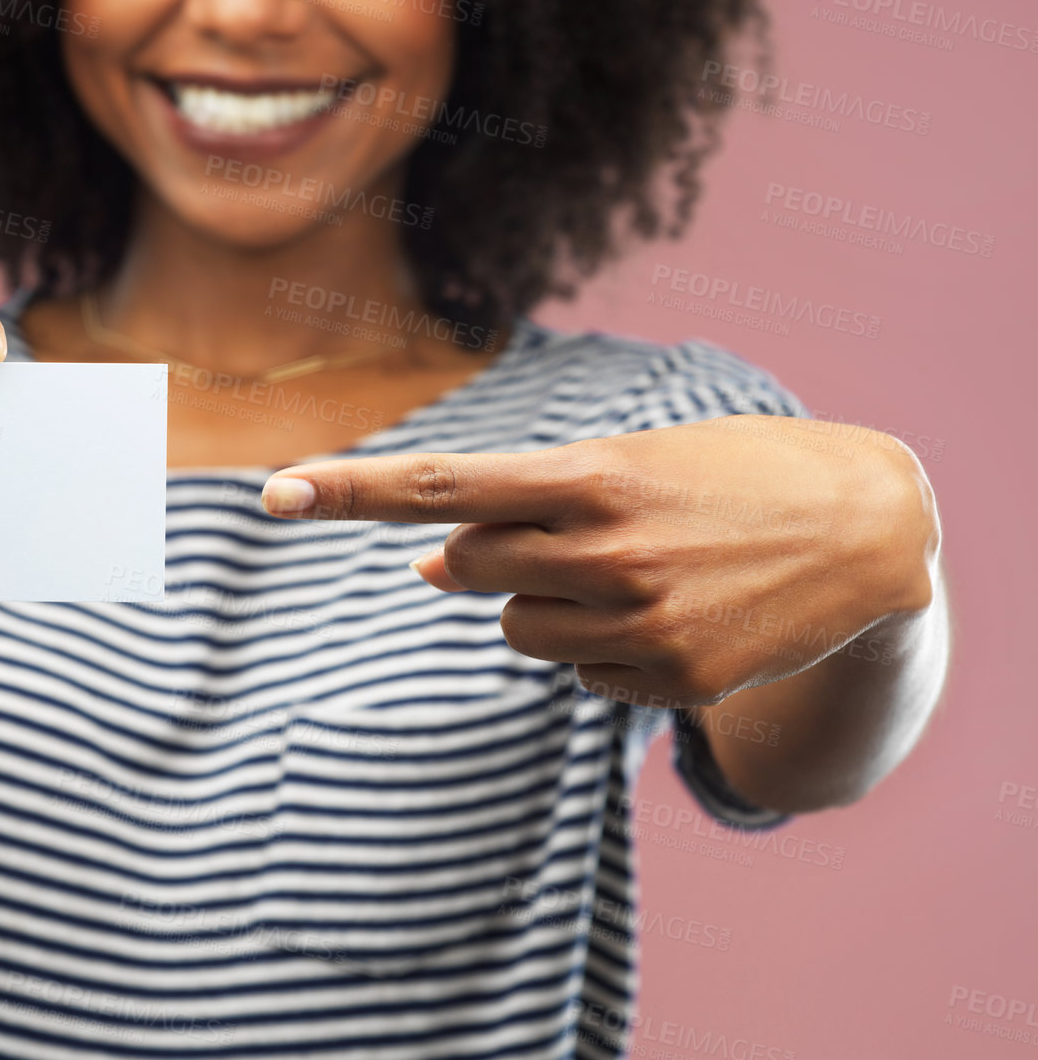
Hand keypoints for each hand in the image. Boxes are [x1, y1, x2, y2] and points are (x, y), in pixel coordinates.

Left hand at [259, 415, 938, 708]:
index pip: (439, 485)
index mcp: (587, 474)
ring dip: (544, 600)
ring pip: (513, 628)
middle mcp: (603, 549)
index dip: (348, 490)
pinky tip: (671, 612)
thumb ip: (518, 509)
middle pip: (465, 565)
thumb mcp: (629, 463)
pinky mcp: (670, 680)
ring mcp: (638, 621)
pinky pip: (577, 672)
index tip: (273, 493)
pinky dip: (601, 645)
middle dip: (490, 552)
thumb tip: (426, 568)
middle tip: (571, 529)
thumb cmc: (729, 476)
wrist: (868, 531)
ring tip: (635, 569)